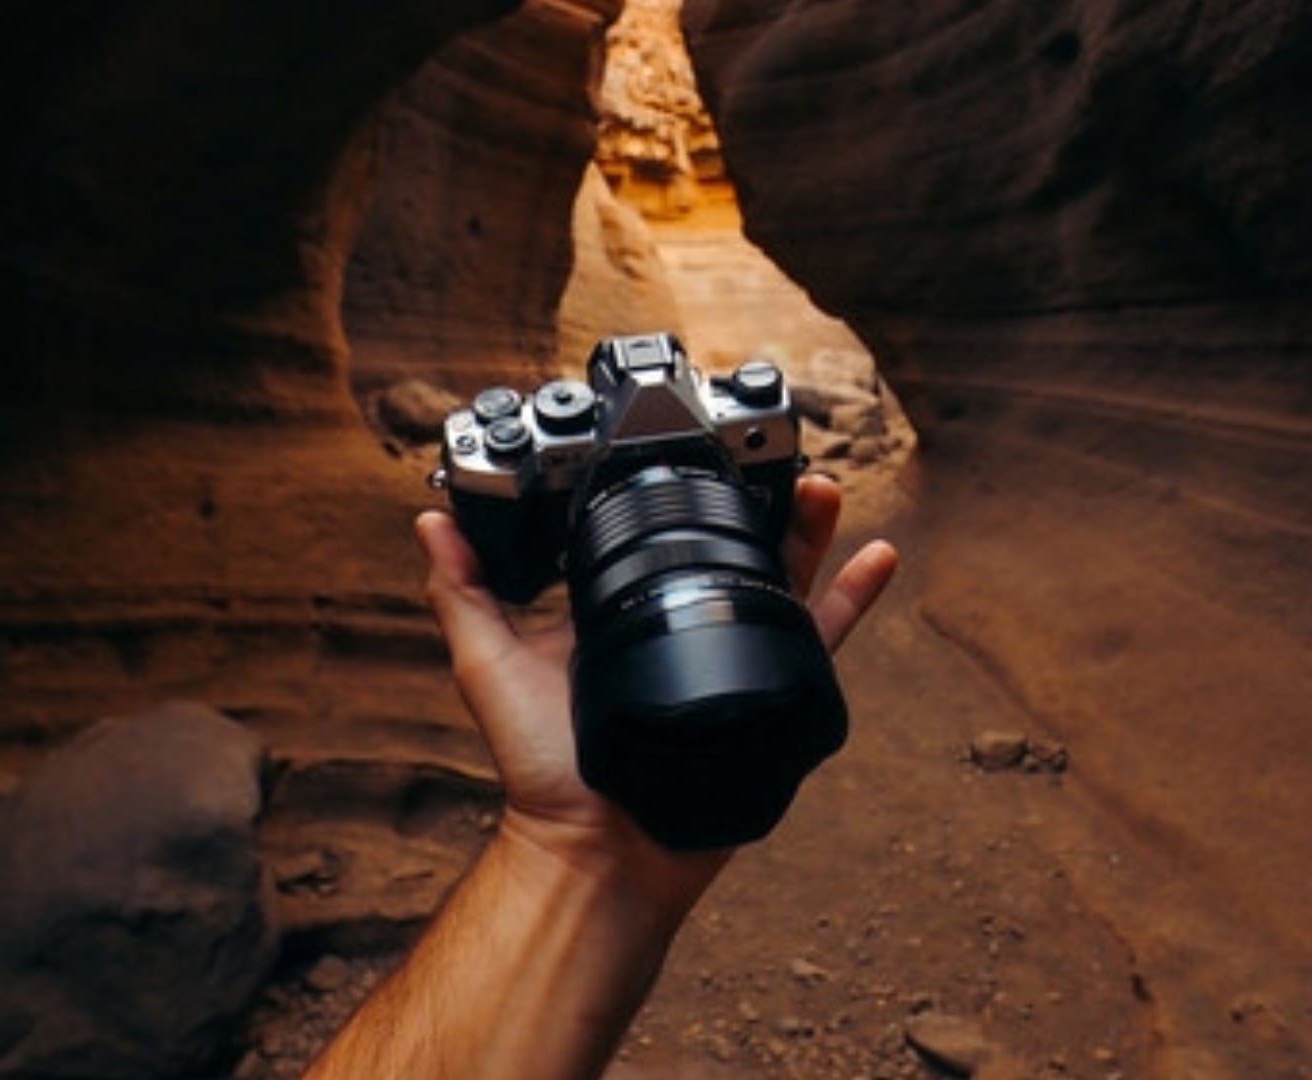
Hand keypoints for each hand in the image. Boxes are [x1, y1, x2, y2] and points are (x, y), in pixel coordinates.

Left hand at [416, 474, 898, 916]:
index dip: (675, 491)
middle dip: (756, 500)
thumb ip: (462, 593)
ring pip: (779, 580)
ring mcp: (724, 660)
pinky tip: (879, 558)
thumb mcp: (487, 666)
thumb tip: (431, 518)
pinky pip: (820, 643)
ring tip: (824, 486)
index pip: (651, 536)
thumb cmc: (541, 770)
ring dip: (808, 532)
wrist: (601, 850)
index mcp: (616, 613)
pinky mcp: (766, 696)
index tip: (692, 443)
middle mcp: (674, 628)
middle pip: (727, 547)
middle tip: (774, 455)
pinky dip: (853, 601)